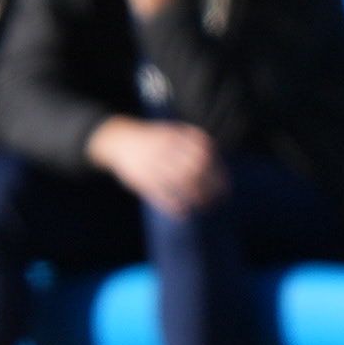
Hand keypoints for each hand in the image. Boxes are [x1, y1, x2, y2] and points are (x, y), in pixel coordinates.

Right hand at [92, 115, 225, 214]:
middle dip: (212, 184)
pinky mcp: (140, 178)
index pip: (204, 153)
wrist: (117, 140)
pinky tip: (184, 213)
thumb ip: (191, 142)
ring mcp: (152, 164)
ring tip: (207, 206)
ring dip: (197, 196)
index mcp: (174, 136)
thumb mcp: (171, 132)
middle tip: (222, 196)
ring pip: (180, 181)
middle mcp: (164, 149)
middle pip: (195, 168)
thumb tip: (217, 158)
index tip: (226, 181)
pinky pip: (160, 194)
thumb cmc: (152, 139)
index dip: (218, 169)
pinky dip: (174, 206)